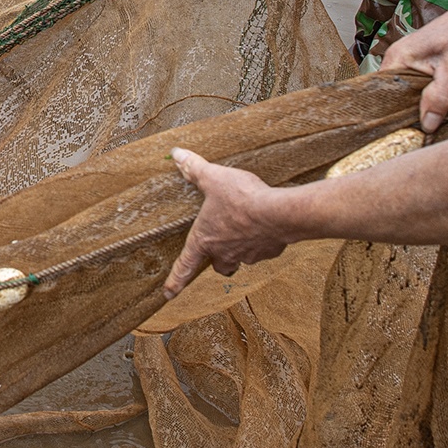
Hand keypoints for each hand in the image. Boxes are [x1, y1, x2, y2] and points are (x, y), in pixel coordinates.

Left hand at [162, 148, 291, 295]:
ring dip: (241, 248)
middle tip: (220, 248)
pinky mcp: (268, 252)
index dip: (175, 280)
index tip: (168, 294)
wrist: (279, 213)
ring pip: (240, 259)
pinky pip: (262, 250)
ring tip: (247, 229)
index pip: (185, 265)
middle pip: (218, 266)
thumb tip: (177, 154)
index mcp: (205, 239)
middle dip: (217, 259)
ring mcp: (247, 255)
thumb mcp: (213, 178)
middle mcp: (224, 253)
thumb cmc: (243, 198)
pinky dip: (262, 241)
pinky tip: (266, 226)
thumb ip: (194, 169)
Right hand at [377, 0, 447, 133]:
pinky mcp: (426, 64)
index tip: (407, 130)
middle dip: (410, 112)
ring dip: (423, 105)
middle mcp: (401, 57)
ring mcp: (413, 60)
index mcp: (399, 56)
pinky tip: (441, 106)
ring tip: (434, 119)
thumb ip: (439, 98)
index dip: (393, 114)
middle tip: (424, 129)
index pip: (383, 93)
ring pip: (411, 92)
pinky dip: (431, 98)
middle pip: (396, 95)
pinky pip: (421, 87)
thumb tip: (426, 125)